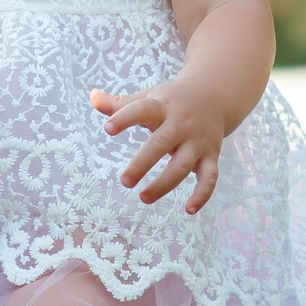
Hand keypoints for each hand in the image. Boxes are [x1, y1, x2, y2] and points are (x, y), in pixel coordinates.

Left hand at [91, 82, 228, 212]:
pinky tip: (189, 210)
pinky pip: (210, 177)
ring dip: (164, 184)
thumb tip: (92, 96)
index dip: (125, 118)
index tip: (108, 129)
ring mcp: (197, 142)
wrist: (212, 97)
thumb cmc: (170, 102)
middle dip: (143, 163)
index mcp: (162, 107)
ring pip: (183, 165)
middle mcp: (181, 124)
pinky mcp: (210, 156)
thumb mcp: (148, 98)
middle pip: (162, 144)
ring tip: (143, 197)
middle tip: (125, 181)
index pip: (142, 110)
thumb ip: (119, 103)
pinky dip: (202, 194)